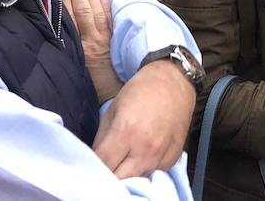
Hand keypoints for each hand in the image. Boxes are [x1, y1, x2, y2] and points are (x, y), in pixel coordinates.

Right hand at [60, 0, 122, 102]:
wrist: (112, 99)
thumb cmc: (90, 88)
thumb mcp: (73, 69)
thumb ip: (68, 49)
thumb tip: (59, 28)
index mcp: (80, 46)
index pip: (70, 16)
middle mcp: (93, 39)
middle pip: (83, 9)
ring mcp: (106, 39)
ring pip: (97, 11)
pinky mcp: (116, 41)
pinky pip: (111, 21)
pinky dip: (107, 8)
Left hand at [92, 59, 195, 178]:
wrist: (174, 82)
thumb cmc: (141, 90)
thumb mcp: (113, 108)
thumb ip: (102, 138)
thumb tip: (95, 158)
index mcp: (126, 131)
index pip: (102, 162)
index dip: (92, 163)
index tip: (90, 161)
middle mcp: (145, 148)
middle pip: (118, 179)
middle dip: (108, 173)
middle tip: (105, 164)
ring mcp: (161, 156)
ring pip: (135, 181)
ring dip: (125, 175)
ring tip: (121, 162)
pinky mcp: (172, 160)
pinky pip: (152, 175)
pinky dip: (143, 171)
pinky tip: (139, 157)